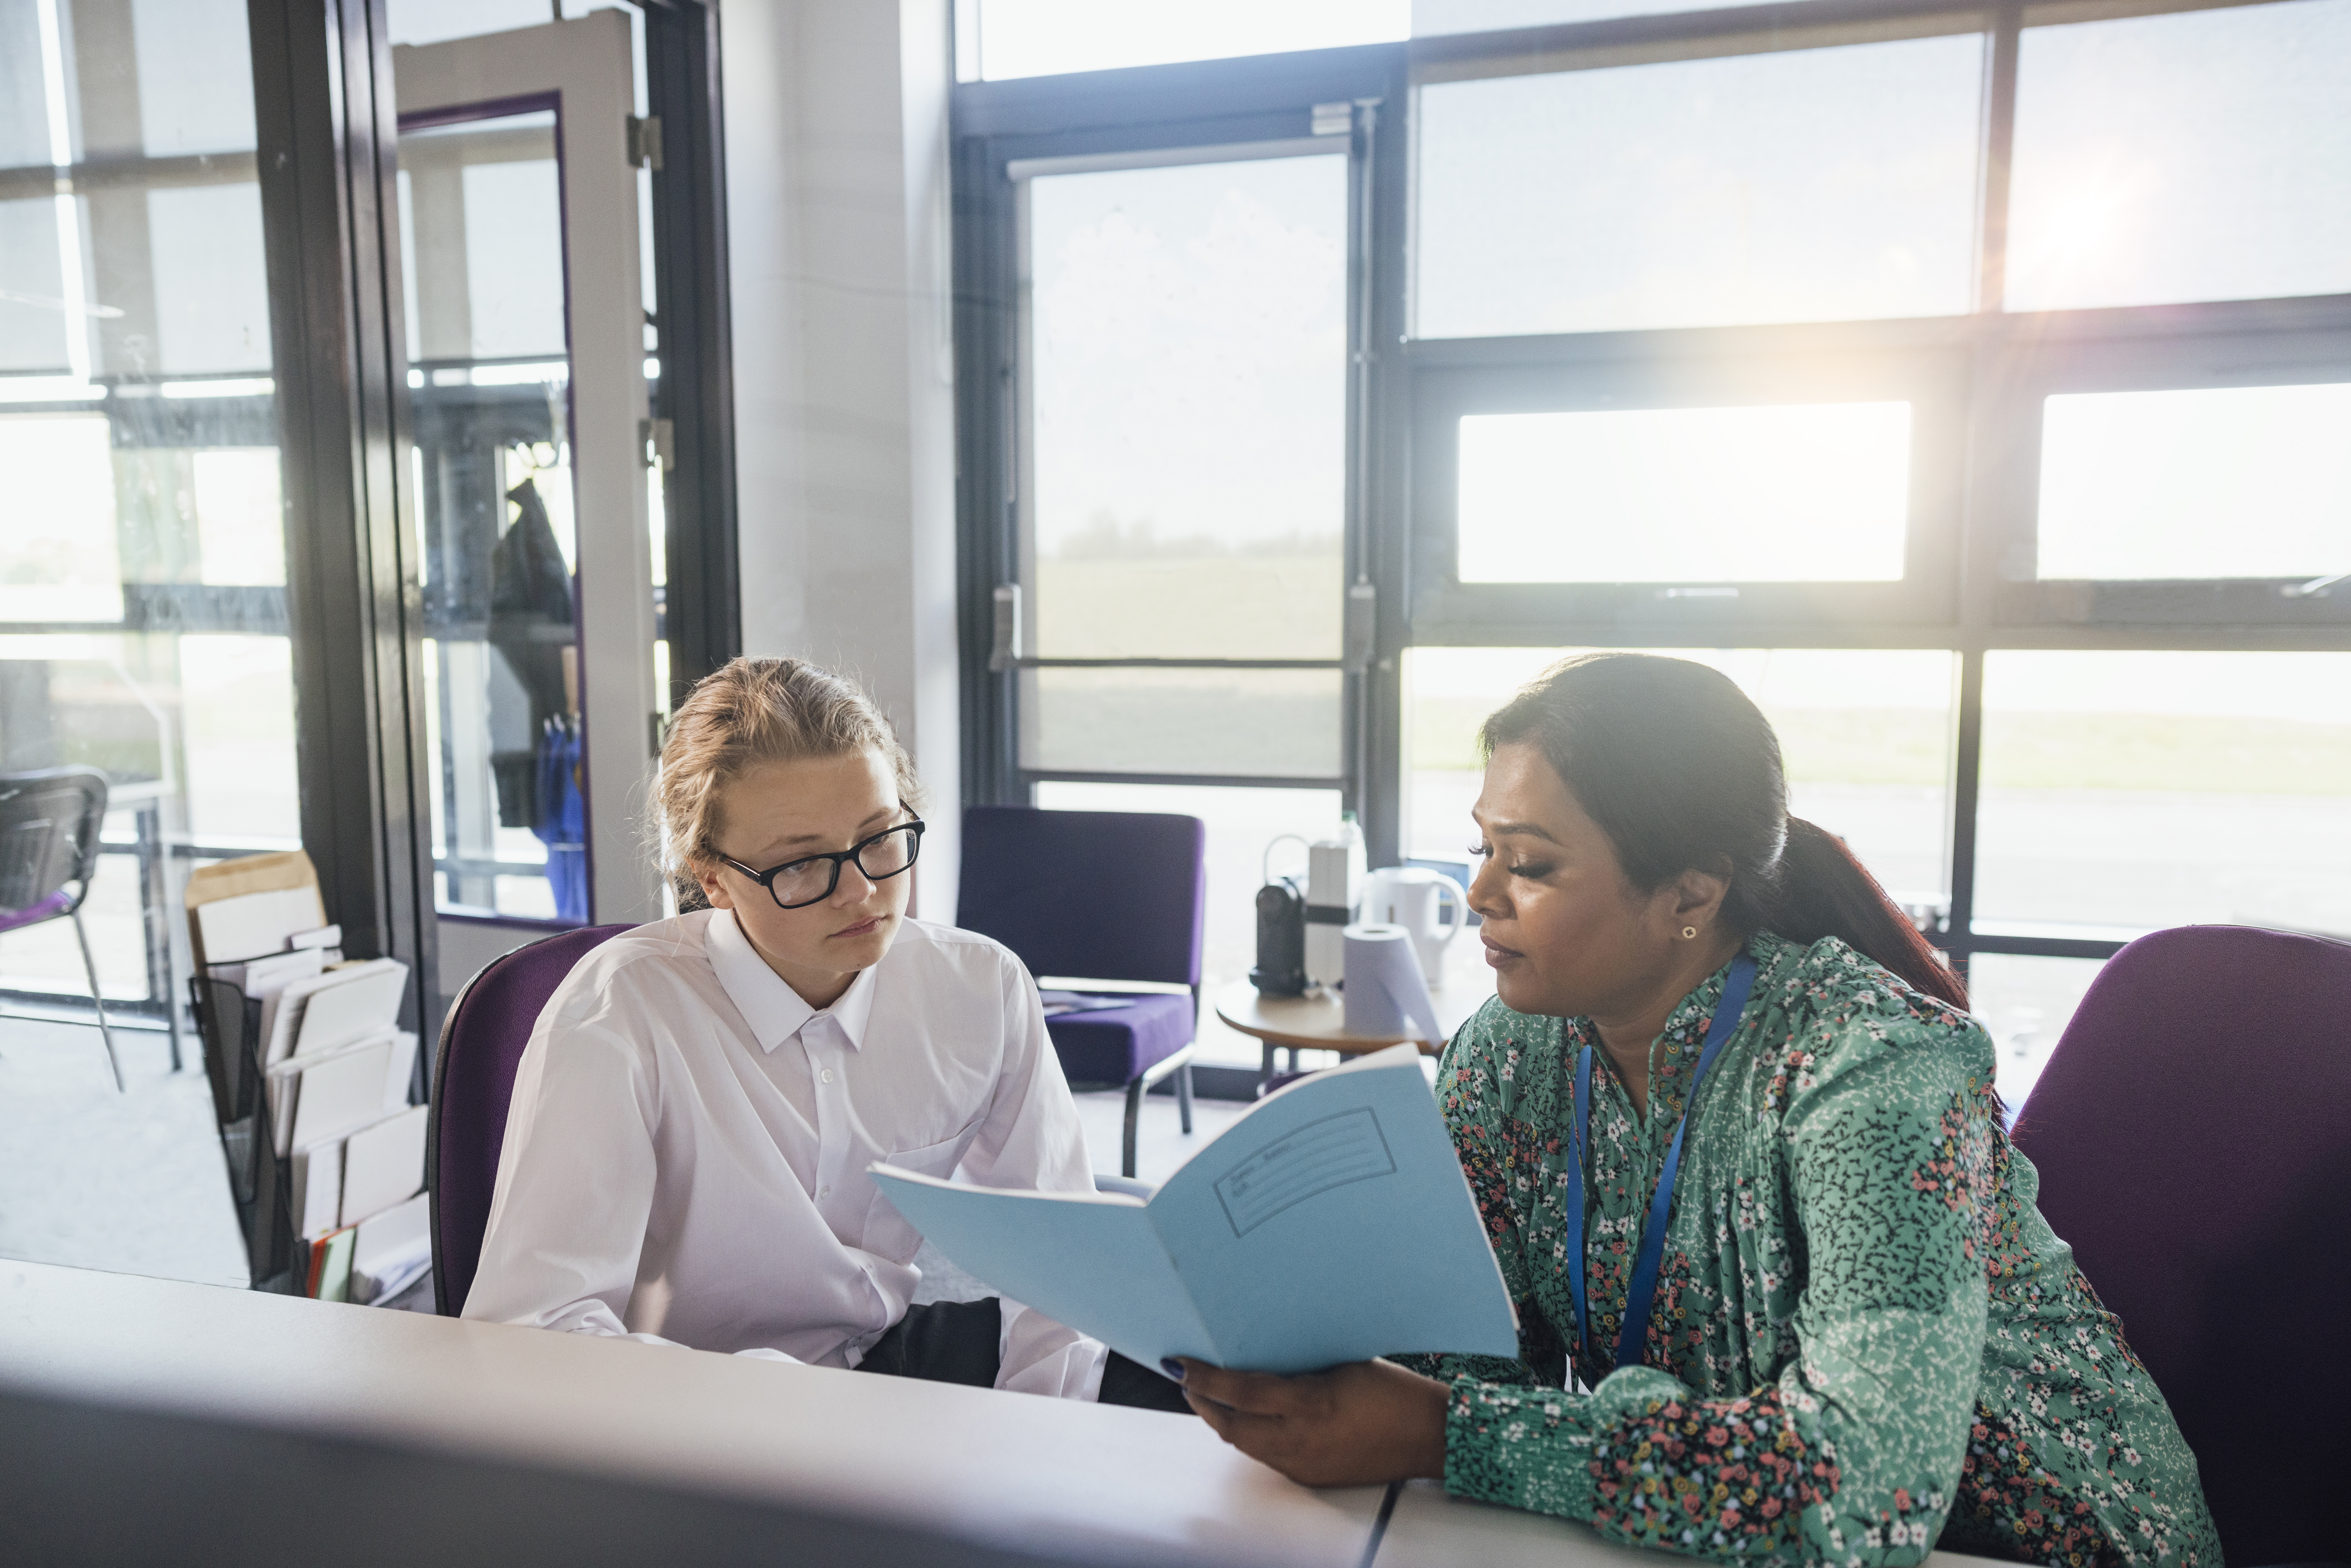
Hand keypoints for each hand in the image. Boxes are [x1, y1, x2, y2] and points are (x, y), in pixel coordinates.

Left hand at [1174, 1357, 1448, 1487]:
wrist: (1429, 1437)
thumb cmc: (1392, 1392)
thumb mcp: (1342, 1364)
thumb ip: (1297, 1366)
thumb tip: (1256, 1357)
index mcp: (1310, 1403)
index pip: (1240, 1392)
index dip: (1204, 1377)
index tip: (1178, 1363)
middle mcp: (1300, 1439)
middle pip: (1230, 1425)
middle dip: (1201, 1402)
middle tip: (1185, 1378)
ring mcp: (1304, 1464)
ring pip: (1244, 1444)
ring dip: (1222, 1421)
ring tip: (1207, 1397)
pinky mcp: (1311, 1478)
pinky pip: (1266, 1457)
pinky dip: (1248, 1436)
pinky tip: (1247, 1420)